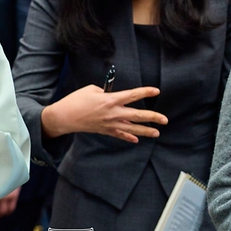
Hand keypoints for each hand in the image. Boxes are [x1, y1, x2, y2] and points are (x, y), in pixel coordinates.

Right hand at [41, 84, 166, 142]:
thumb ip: (105, 92)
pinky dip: (128, 137)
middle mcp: (113, 113)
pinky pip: (120, 135)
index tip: (157, 91)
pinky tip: (136, 140)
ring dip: (145, 131)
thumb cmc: (76, 100)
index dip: (145, 92)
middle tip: (165, 119)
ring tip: (157, 133)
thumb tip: (111, 97)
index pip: (133, 95)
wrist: (65, 117)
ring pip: (132, 129)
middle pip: (138, 115)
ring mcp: (110, 124)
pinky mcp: (105, 131)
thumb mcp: (91, 89)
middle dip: (153, 117)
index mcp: (111, 100)